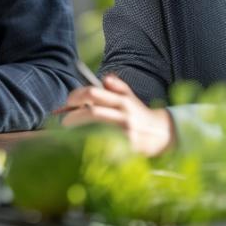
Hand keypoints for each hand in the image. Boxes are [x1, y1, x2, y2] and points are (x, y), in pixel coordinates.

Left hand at [58, 73, 173, 155]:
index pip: (92, 93)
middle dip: (72, 117)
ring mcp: (126, 132)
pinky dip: (90, 146)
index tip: (68, 103)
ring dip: (77, 132)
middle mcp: (123, 114)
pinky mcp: (127, 147)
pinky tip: (82, 146)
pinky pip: (103, 147)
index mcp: (121, 100)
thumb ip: (117, 86)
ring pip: (95, 130)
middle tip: (63, 121)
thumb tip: (105, 78)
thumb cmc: (138, 114)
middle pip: (92, 112)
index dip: (75, 96)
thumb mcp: (130, 97)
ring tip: (68, 134)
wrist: (162, 134)